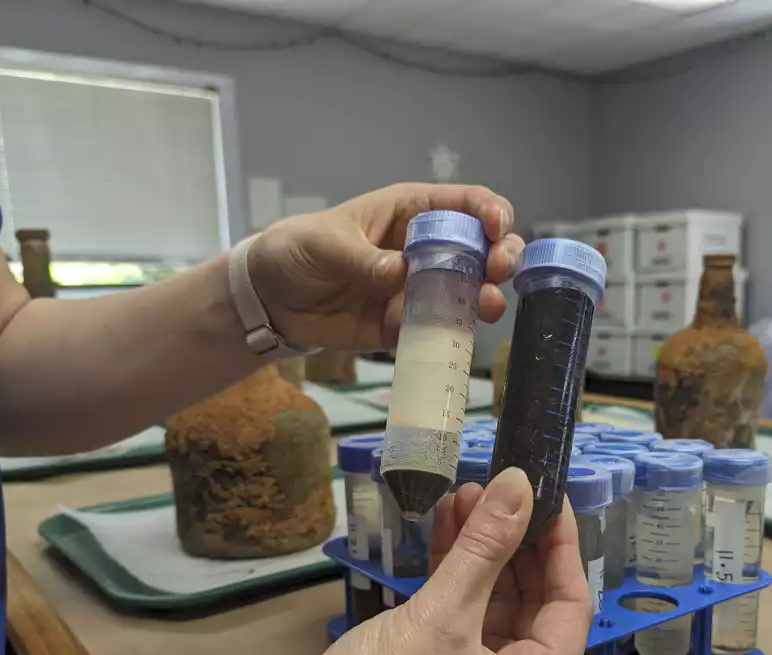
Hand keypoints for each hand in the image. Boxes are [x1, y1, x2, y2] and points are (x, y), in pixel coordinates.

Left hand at [247, 183, 525, 349]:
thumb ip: (362, 259)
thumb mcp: (325, 244)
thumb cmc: (298, 251)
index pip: (465, 204)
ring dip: (484, 297)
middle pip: (482, 248)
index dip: (489, 212)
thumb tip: (399, 273)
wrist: (270, 301)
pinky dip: (448, 332)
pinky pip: (437, 329)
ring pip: (469, 291)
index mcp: (411, 212)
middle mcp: (425, 249)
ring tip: (485, 305)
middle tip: (497, 270)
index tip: (495, 229)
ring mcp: (420, 289)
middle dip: (500, 256)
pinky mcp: (407, 325)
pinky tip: (446, 333)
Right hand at [285, 468, 591, 654]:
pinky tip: (445, 523)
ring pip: (493, 604)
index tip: (549, 494)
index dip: (561, 546)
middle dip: (514, 542)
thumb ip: (485, 546)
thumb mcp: (441, 614)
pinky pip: (461, 615)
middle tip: (502, 487)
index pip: (570, 607)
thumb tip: (520, 484)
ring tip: (467, 492)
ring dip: (481, 551)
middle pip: (533, 603)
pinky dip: (454, 572)